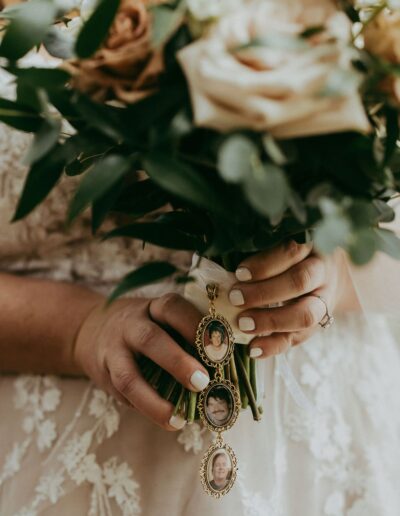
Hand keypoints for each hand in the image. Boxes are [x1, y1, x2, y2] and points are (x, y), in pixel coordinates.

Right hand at [73, 294, 209, 430]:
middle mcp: (131, 326)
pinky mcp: (105, 376)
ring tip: (179, 417)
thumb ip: (188, 334)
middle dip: (177, 362)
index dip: (195, 324)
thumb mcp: (162, 318)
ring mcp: (114, 352)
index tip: (221, 346)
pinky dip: (146, 409)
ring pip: (129, 375)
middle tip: (203, 381)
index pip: (173, 308)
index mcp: (153, 308)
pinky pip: (122, 396)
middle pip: (150, 339)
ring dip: (154, 399)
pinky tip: (169, 420)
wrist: (91, 329)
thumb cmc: (145, 326)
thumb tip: (232, 365)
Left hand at [229, 241, 358, 357]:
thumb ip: (258, 251)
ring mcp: (323, 301)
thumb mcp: (280, 244)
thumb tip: (224, 267)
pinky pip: (299, 338)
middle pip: (299, 282)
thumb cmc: (290, 256)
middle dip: (264, 292)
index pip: (292, 251)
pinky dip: (274, 346)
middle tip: (235, 298)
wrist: (327, 275)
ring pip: (305, 314)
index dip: (265, 264)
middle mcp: (322, 272)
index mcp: (311, 245)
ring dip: (271, 321)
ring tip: (242, 324)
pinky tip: (253, 349)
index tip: (239, 273)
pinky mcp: (318, 325)